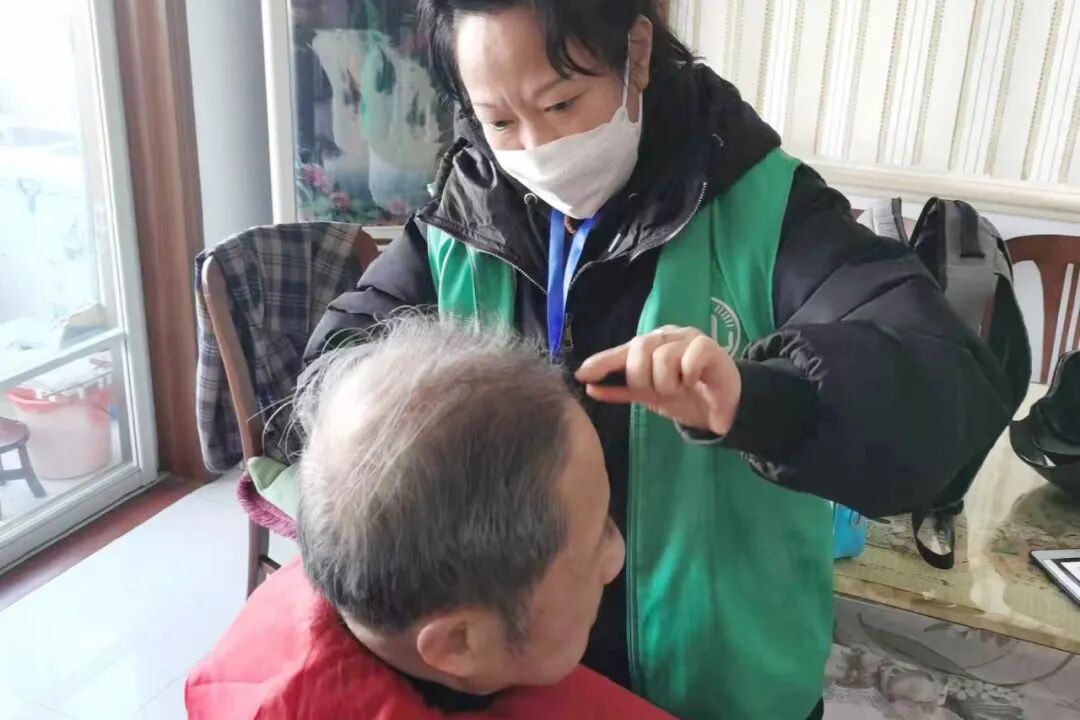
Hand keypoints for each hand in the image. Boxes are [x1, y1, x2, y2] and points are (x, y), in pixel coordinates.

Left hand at [575, 326, 741, 435]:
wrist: (721, 408)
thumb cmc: (684, 396)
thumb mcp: (649, 396)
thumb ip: (622, 389)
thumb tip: (589, 387)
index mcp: (651, 345)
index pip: (622, 350)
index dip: (602, 362)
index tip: (582, 375)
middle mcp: (667, 337)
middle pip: (640, 350)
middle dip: (643, 379)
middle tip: (658, 392)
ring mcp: (688, 338)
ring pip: (663, 358)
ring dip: (669, 383)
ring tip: (681, 389)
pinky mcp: (709, 347)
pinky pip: (689, 359)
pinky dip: (688, 376)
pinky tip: (694, 382)